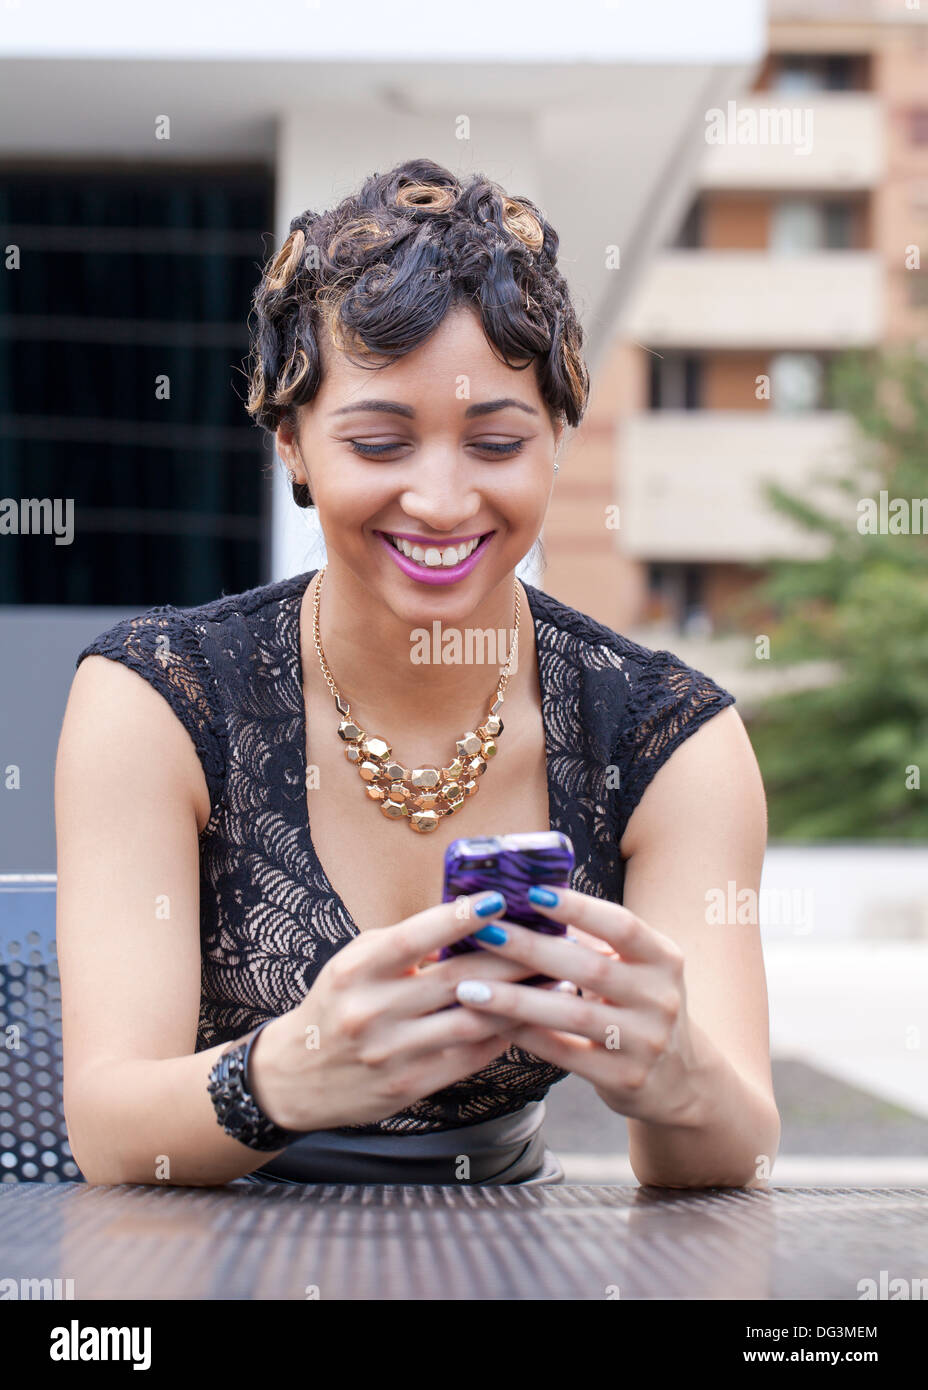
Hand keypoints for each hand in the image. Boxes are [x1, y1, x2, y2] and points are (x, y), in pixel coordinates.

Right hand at [250, 891, 545, 1131]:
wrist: (295, 1076)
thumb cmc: (338, 1004)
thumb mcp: (356, 963)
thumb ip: (405, 944)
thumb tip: (472, 920)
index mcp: (357, 970)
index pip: (414, 937)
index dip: (459, 916)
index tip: (499, 898)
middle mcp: (371, 1011)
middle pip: (456, 980)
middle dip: (510, 960)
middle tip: (549, 940)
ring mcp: (390, 1053)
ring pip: (470, 1021)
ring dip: (517, 1001)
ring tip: (552, 981)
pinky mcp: (407, 1086)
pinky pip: (467, 1057)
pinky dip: (500, 1036)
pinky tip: (525, 1019)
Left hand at [450, 886, 700, 1123]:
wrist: (679, 1080)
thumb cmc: (638, 1006)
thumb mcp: (636, 968)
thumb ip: (594, 941)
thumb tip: (527, 899)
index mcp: (664, 958)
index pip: (622, 925)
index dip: (578, 908)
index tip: (531, 892)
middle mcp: (661, 998)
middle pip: (590, 967)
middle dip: (531, 949)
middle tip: (485, 933)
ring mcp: (646, 1041)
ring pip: (573, 1014)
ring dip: (516, 998)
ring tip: (469, 987)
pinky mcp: (625, 1078)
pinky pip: (565, 1054)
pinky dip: (526, 1036)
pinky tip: (491, 1022)